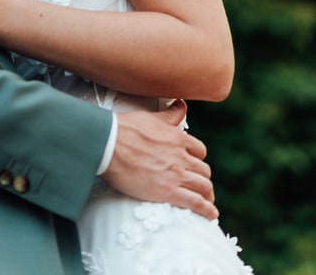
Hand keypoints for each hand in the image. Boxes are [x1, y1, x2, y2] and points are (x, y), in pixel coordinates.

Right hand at [102, 100, 217, 219]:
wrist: (108, 144)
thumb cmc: (125, 129)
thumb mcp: (152, 117)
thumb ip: (170, 114)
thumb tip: (181, 104)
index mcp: (177, 138)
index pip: (199, 151)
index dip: (198, 160)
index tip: (194, 166)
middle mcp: (181, 156)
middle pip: (203, 170)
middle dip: (203, 178)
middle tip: (200, 186)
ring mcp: (176, 174)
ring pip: (203, 186)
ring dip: (207, 195)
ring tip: (207, 201)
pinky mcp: (168, 191)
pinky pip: (196, 202)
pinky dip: (207, 210)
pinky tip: (211, 214)